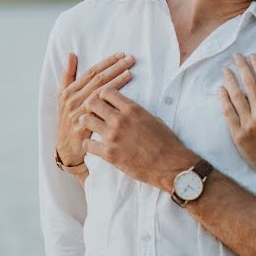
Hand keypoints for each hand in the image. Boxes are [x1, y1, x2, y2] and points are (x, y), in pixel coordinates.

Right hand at [56, 52, 133, 165]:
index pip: (91, 72)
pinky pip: (100, 111)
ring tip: (130, 72)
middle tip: (130, 59)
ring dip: (116, 81)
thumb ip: (68, 76)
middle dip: (115, 68)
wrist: (66, 147)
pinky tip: (123, 97)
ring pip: (100, 93)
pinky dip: (111, 102)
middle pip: (97, 80)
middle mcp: (72, 100)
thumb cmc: (69, 119)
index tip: (121, 55)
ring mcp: (77, 113)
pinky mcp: (83, 126)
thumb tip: (71, 55)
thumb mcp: (64, 97)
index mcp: (68, 91)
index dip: (106, 62)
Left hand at [81, 88, 196, 190]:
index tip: (103, 102)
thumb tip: (124, 109)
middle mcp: (120, 120)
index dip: (102, 96)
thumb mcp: (152, 118)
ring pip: (86, 121)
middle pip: (92, 103)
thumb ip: (135, 112)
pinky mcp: (109, 154)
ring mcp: (113, 136)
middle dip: (90, 107)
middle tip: (93, 113)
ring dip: (86, 123)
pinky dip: (88, 144)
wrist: (169, 164)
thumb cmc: (165, 141)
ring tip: (91, 128)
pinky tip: (93, 145)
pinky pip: (88, 144)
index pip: (106, 92)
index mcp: (132, 109)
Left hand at [220, 54, 255, 199]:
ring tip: (226, 70)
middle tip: (235, 56)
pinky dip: (224, 100)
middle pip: (248, 84)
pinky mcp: (238, 135)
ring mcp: (248, 124)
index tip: (252, 56)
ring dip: (230, 80)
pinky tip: (221, 90)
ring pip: (236, 97)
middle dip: (241, 67)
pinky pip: (228, 114)